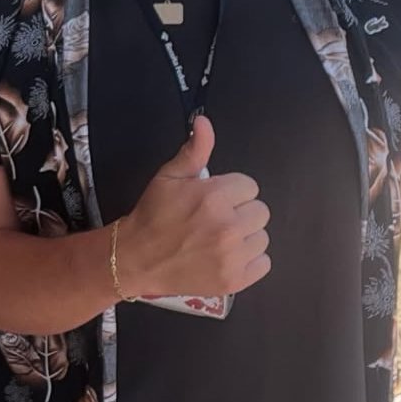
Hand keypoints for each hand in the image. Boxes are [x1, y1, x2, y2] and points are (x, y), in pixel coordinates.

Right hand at [117, 117, 270, 298]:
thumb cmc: (153, 215)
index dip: (231, 191)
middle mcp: (227, 226)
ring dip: (245, 237)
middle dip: (240, 212)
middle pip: (260, 211)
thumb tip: (204, 122)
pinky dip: (249, 261)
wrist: (137, 257)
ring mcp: (232, 256)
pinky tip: (226, 256)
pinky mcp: (235, 279)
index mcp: (214, 197)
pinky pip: (263, 263)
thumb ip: (195, 150)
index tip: (213, 200)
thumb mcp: (170, 176)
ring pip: (262, 237)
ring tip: (219, 239)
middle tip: (215, 220)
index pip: (249, 186)